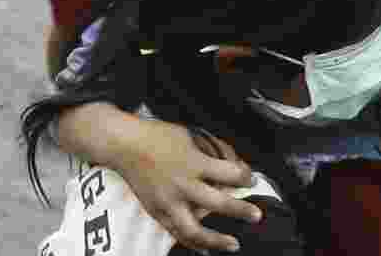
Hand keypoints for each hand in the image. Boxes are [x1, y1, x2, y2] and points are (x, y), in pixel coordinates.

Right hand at [115, 117, 262, 252]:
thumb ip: (209, 152)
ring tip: (233, 244)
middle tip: (256, 215)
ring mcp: (168, 202)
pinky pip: (176, 233)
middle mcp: (183, 185)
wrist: (124, 144)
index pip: (230, 174)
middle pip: (219, 202)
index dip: (245, 176)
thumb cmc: (157, 135)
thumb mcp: (189, 136)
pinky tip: (205, 248)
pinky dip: (192, 243)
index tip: (250, 179)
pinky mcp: (156, 211)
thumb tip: (229, 164)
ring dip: (217, 240)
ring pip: (195, 230)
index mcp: (194, 163)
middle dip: (241, 210)